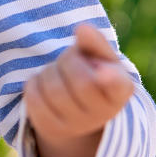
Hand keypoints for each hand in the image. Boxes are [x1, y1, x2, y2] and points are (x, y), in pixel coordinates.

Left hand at [24, 22, 134, 149]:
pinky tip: (44, 84)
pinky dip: (34, 84)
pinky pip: (34, 99)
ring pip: (53, 88)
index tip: (102, 71)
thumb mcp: (101, 57)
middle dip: (68, 60)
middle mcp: (103, 114)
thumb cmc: (93, 72)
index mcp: (121, 90)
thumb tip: (82, 28)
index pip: (117, 86)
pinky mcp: (50, 128)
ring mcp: (76, 125)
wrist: (78, 106)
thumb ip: (95, 42)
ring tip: (59, 74)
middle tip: (71, 60)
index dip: (109, 78)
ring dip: (50, 71)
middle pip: (78, 79)